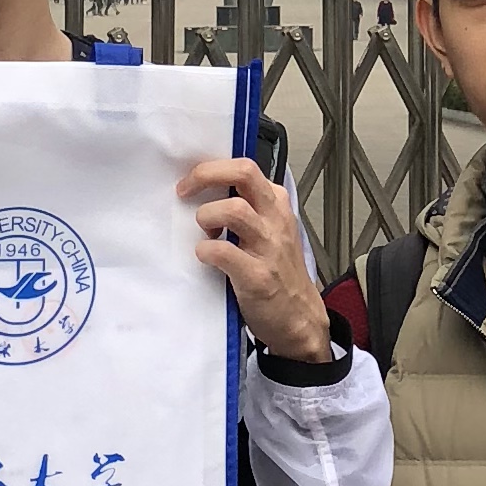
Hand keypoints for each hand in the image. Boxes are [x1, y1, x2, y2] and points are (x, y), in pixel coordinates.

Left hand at [180, 159, 330, 365]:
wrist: (300, 318)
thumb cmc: (279, 274)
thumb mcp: (271, 231)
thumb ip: (248, 210)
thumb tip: (205, 193)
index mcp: (276, 205)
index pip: (244, 167)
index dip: (211, 169)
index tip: (191, 182)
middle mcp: (275, 220)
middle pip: (243, 174)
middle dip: (206, 175)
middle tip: (185, 190)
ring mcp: (269, 247)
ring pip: (234, 210)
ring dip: (207, 217)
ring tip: (204, 233)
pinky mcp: (258, 276)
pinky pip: (224, 252)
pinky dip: (206, 252)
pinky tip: (206, 258)